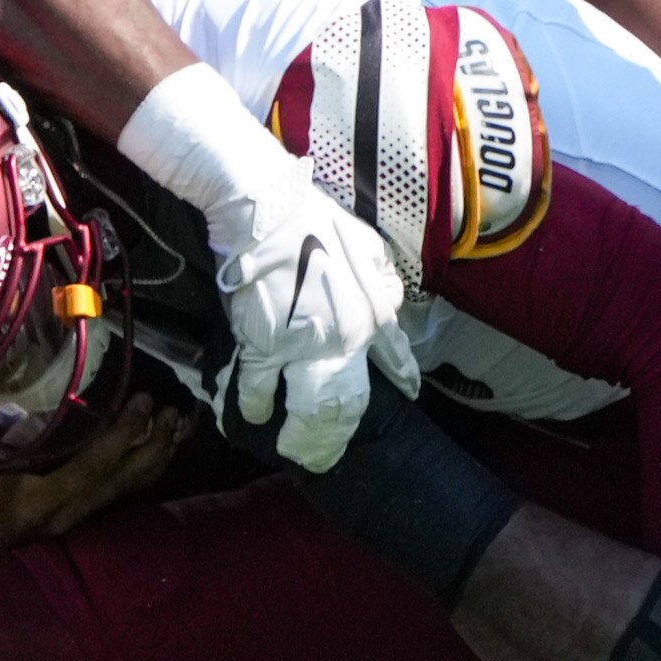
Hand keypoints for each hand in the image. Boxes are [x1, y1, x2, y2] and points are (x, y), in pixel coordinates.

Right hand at [0, 390, 190, 562]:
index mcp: (28, 503)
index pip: (83, 474)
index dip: (117, 442)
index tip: (141, 406)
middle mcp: (61, 517)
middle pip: (117, 482)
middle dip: (150, 444)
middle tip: (171, 407)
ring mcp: (80, 519)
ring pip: (128, 489)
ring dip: (159, 454)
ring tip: (181, 421)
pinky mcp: (92, 514)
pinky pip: (129, 490)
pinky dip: (153, 464)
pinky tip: (172, 440)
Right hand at [203, 158, 414, 472]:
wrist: (265, 208)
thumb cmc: (311, 218)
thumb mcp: (365, 243)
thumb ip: (379, 280)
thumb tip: (389, 305)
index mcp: (372, 312)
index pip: (392, 356)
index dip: (401, 377)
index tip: (408, 395)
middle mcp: (346, 337)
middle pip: (348, 401)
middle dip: (336, 432)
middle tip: (325, 453)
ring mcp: (306, 344)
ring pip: (307, 406)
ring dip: (299, 434)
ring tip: (292, 448)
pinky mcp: (266, 343)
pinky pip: (260, 387)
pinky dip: (255, 404)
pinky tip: (252, 415)